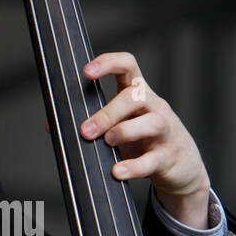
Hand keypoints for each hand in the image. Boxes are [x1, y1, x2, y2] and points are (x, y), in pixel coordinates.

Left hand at [77, 52, 210, 228]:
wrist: (183, 167)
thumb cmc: (145, 142)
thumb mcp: (120, 127)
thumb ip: (91, 123)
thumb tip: (52, 125)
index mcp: (139, 95)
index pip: (128, 66)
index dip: (108, 63)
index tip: (87, 72)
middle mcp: (155, 108)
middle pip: (136, 96)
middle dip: (108, 112)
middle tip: (86, 130)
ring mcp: (166, 132)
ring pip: (152, 123)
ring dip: (124, 131)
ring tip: (107, 143)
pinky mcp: (169, 157)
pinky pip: (153, 160)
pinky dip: (134, 167)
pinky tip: (118, 172)